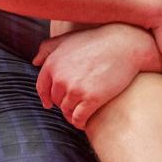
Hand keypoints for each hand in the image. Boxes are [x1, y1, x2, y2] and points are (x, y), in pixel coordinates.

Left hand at [34, 24, 161, 127]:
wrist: (126, 45)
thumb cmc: (98, 40)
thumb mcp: (69, 39)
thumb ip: (48, 47)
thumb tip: (34, 61)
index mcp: (53, 64)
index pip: (43, 88)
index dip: (47, 97)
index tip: (50, 104)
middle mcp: (61, 78)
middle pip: (57, 101)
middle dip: (64, 103)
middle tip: (75, 104)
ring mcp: (76, 89)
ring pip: (67, 111)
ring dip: (72, 114)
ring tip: (81, 114)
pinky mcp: (92, 99)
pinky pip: (79, 119)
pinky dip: (80, 123)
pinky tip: (85, 122)